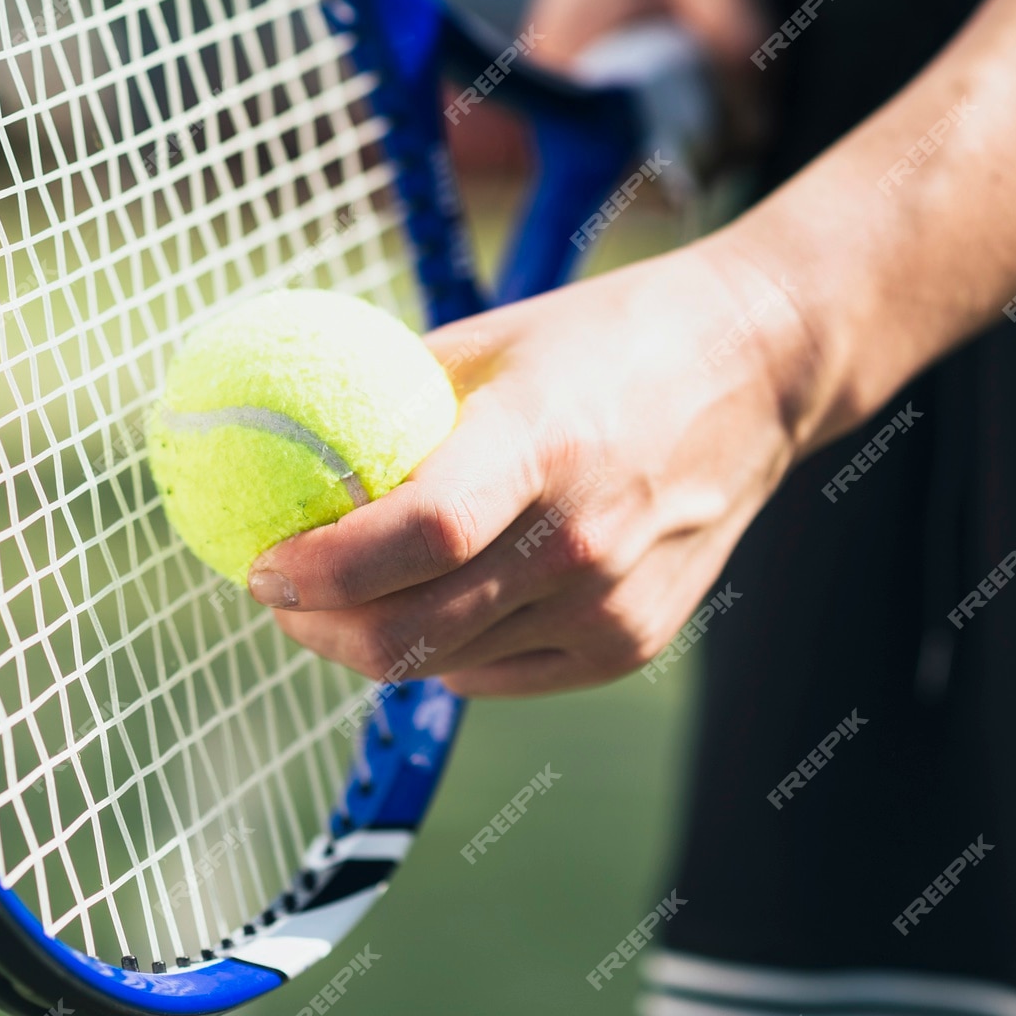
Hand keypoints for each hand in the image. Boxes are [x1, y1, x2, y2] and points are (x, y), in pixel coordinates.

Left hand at [250, 237, 825, 695]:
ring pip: (441, 664)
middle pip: (410, 630)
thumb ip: (392, 401)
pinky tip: (437, 601)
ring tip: (343, 594)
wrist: (756, 375)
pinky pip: (495, 673)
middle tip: (278, 596)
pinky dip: (444, 650)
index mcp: (541, 443)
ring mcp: (611, 604)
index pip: (415, 535)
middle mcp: (582, 538)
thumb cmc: (607, 343)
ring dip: (370, 641)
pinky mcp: (629, 644)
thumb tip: (281, 445)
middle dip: (315, 628)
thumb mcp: (491, 342)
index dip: (319, 568)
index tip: (260, 562)